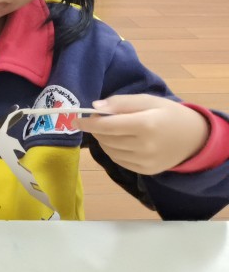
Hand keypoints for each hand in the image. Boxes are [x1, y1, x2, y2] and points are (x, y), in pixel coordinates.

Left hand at [76, 95, 210, 174]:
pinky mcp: (145, 170)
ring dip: (104, 140)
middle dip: (98, 129)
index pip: (107, 126)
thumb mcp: (148, 100)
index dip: (88, 123)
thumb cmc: (169, 114)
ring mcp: (145, 161)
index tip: (76, 119)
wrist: (195, 138)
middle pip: (106, 139)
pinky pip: (118, 160)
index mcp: (145, 124)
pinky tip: (121, 141)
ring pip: (109, 150)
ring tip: (113, 129)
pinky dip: (113, 150)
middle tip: (102, 119)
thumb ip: (121, 103)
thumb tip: (95, 107)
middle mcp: (144, 146)